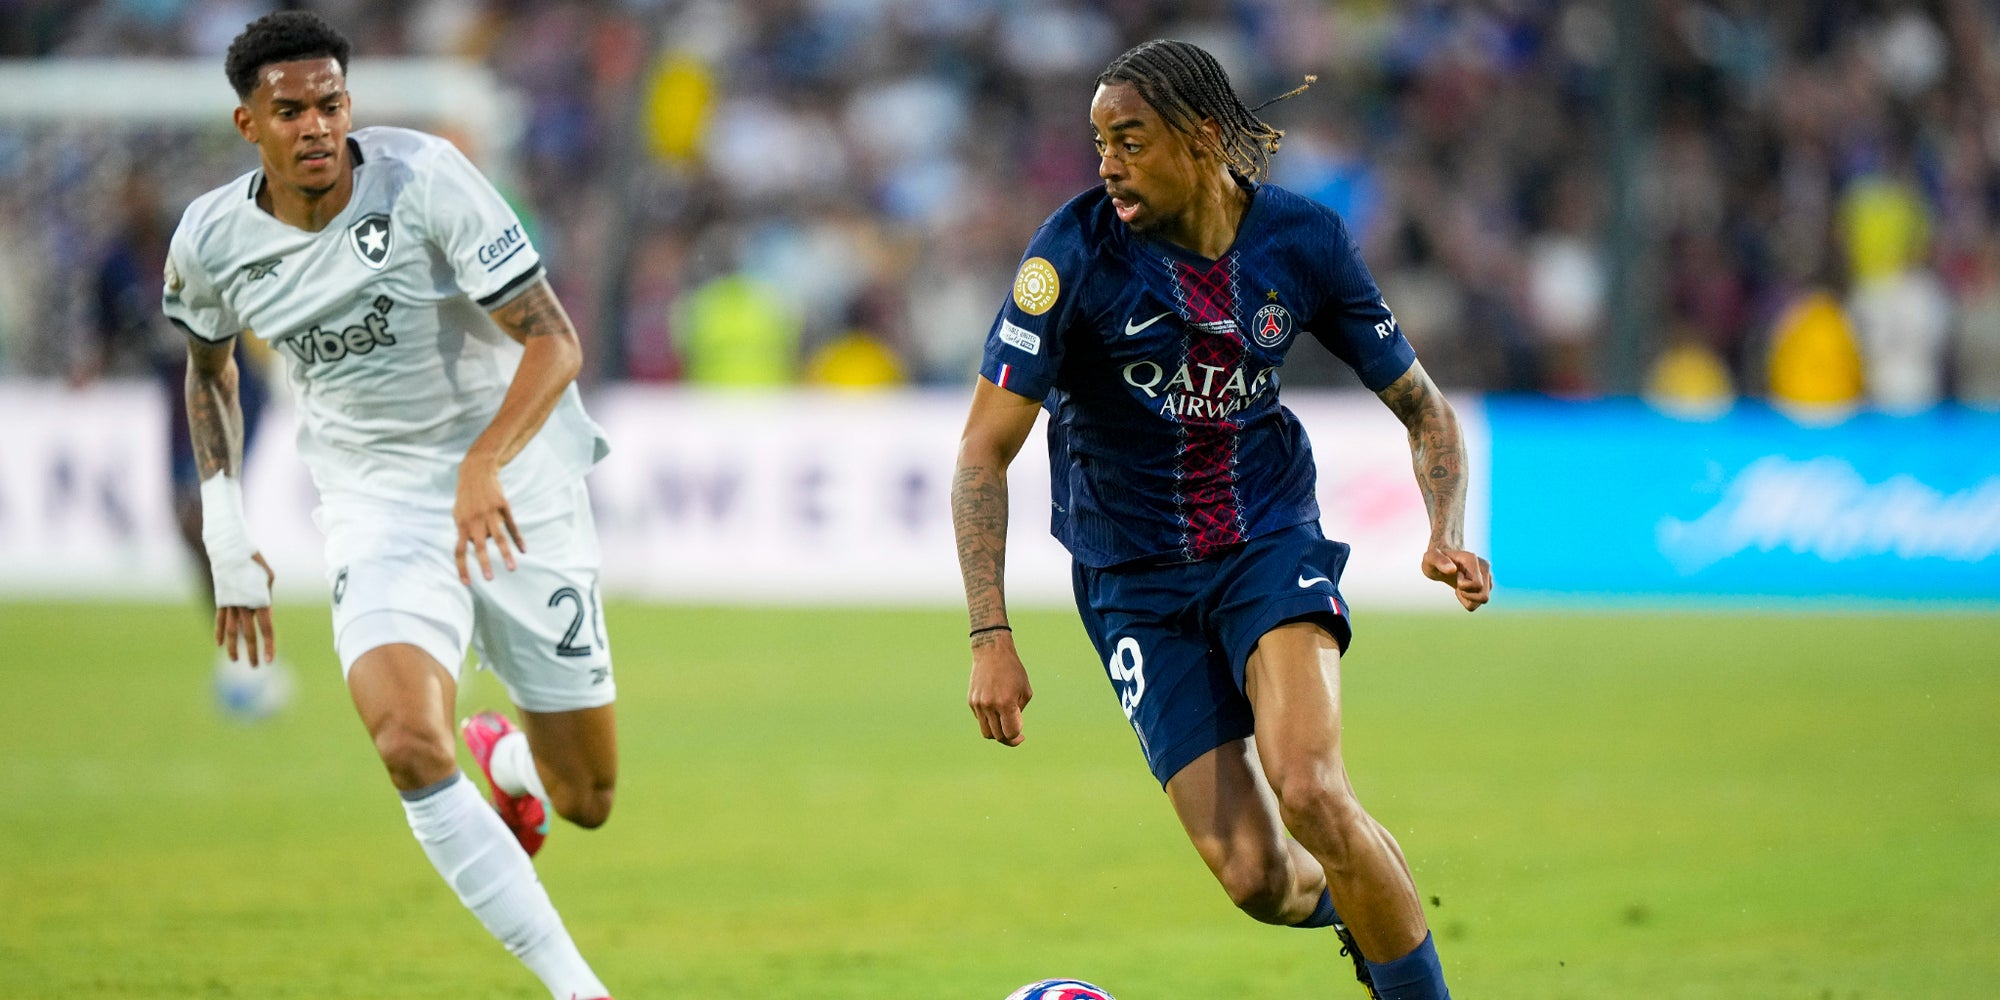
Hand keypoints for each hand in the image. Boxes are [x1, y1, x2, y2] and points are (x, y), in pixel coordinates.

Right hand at [214, 553, 277, 664]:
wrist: (230, 551)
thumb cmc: (254, 562)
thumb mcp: (268, 578)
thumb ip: (267, 598)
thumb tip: (265, 614)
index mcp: (260, 601)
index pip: (266, 629)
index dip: (269, 646)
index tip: (269, 660)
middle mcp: (244, 605)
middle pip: (249, 634)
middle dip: (253, 652)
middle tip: (255, 667)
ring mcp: (230, 604)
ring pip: (231, 631)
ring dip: (233, 647)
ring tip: (235, 661)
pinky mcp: (221, 601)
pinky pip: (219, 621)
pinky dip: (219, 633)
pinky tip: (219, 645)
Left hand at [454, 454, 523, 584]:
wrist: (476, 472)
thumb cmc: (466, 496)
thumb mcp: (458, 513)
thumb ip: (464, 531)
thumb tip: (474, 547)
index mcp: (461, 524)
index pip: (459, 551)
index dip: (463, 568)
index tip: (467, 583)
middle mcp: (475, 520)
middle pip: (479, 546)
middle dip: (484, 564)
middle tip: (489, 579)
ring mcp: (490, 513)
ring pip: (498, 538)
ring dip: (506, 555)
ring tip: (512, 569)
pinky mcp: (503, 507)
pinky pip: (511, 526)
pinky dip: (518, 538)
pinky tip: (523, 550)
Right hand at [968, 632, 1032, 746]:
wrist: (991, 652)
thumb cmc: (1013, 670)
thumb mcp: (1025, 691)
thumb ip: (1019, 712)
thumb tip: (1012, 727)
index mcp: (1006, 703)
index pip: (1010, 733)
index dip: (1017, 738)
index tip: (1022, 736)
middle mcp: (990, 706)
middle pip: (997, 736)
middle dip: (1008, 738)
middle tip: (1015, 734)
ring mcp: (978, 704)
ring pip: (986, 732)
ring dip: (996, 733)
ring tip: (1004, 726)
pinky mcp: (971, 701)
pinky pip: (980, 719)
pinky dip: (989, 720)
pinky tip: (996, 710)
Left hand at [1422, 545, 1492, 610]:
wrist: (1441, 559)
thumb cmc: (1434, 558)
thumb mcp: (1430, 557)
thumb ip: (1439, 561)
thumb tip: (1452, 570)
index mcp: (1472, 560)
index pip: (1477, 584)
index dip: (1462, 586)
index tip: (1455, 575)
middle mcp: (1484, 567)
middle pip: (1484, 596)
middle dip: (1467, 595)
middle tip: (1457, 584)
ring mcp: (1487, 576)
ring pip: (1483, 599)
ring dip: (1468, 598)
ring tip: (1459, 586)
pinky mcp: (1487, 585)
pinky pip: (1479, 602)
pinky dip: (1469, 600)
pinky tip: (1461, 589)